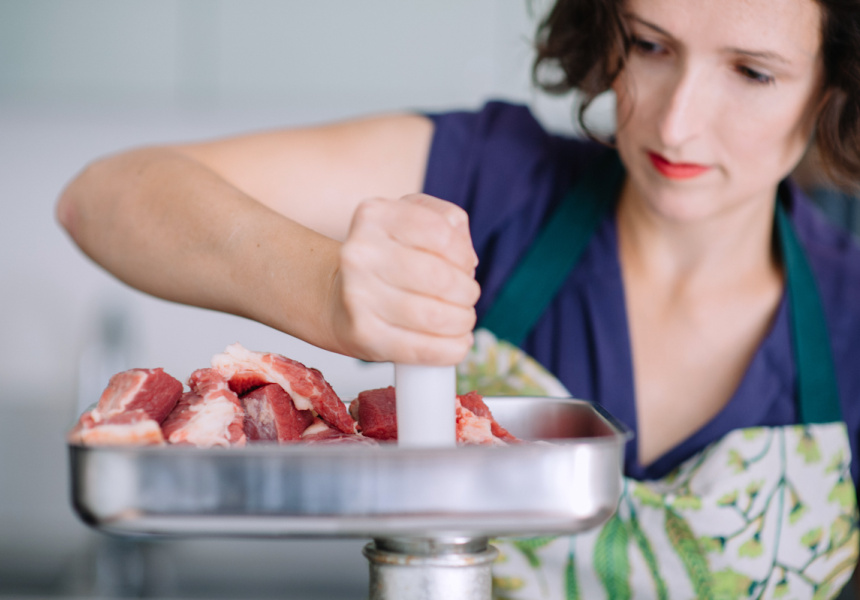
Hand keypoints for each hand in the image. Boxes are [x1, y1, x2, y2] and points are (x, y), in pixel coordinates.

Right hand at [328, 194, 479, 364]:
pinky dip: (450, 349)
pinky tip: (456, 343)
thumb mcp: (410, 222)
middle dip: (467, 292)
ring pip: (434, 315)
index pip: (442, 234)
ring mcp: (358, 295)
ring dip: (462, 322)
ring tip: (461, 319)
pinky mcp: (364, 334)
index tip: (465, 267)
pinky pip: (421, 348)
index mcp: (375, 215)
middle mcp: (360, 252)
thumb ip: (446, 221)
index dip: (464, 256)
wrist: (338, 297)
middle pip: (440, 277)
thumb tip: (467, 260)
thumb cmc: (384, 260)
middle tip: (467, 298)